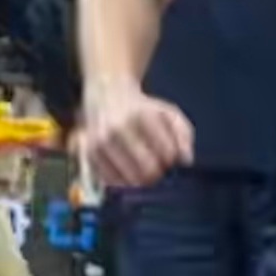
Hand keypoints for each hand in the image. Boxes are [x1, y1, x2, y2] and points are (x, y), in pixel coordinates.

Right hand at [76, 77, 193, 188]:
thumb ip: (183, 134)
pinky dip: (123, 181)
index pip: (167, 154)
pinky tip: (126, 169)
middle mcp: (117, 128)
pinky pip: (112, 183)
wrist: (106, 93)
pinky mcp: (89, 154)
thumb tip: (186, 161)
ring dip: (140, 180)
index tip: (168, 156)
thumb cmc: (142, 108)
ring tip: (141, 166)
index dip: (172, 160)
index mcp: (141, 115)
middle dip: (156, 173)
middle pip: (147, 172)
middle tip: (156, 166)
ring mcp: (100, 142)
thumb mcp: (168, 112)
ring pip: (129, 181)